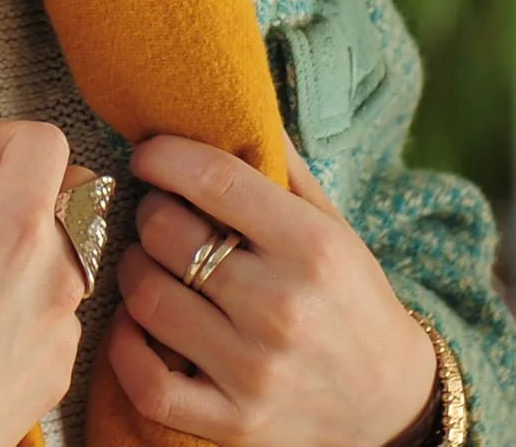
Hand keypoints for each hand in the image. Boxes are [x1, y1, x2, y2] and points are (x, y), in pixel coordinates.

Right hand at [0, 90, 95, 446]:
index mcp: (14, 227)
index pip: (45, 141)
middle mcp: (56, 273)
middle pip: (72, 192)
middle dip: (24, 185)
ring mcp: (64, 328)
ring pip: (70, 256)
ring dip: (31, 245)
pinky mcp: (59, 374)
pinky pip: (62, 316)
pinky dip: (30, 302)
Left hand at [103, 133, 436, 446]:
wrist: (389, 404)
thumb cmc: (351, 299)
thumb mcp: (333, 226)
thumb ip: (282, 167)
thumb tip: (233, 101)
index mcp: (312, 249)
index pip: (213, 180)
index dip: (165, 157)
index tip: (149, 154)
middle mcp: (283, 308)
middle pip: (168, 235)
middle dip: (149, 213)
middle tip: (157, 212)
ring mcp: (255, 371)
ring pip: (148, 298)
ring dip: (134, 270)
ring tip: (150, 261)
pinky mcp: (233, 423)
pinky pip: (147, 381)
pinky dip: (126, 345)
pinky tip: (137, 322)